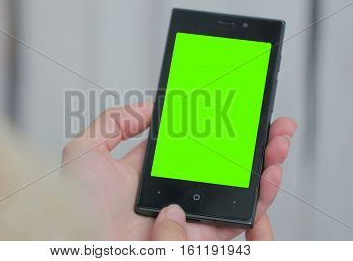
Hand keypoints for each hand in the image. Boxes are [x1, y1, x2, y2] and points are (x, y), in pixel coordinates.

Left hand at [61, 102, 295, 239]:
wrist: (83, 245)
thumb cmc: (76, 208)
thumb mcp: (86, 152)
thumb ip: (114, 122)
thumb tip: (149, 108)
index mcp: (151, 172)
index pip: (194, 145)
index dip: (219, 128)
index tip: (240, 112)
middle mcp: (174, 193)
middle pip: (223, 167)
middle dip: (252, 146)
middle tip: (272, 127)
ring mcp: (189, 216)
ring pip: (238, 193)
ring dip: (264, 169)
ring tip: (276, 148)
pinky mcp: (198, 239)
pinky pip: (237, 225)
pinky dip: (260, 206)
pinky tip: (268, 181)